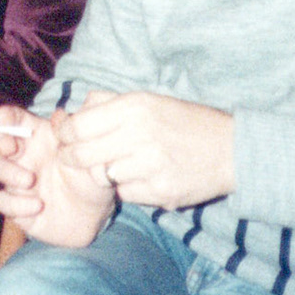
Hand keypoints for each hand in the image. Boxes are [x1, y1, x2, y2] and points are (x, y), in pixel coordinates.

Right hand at [0, 106, 117, 249]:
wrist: (94, 215)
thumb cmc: (89, 178)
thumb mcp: (87, 154)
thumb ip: (72, 135)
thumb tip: (59, 116)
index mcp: (37, 137)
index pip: (14, 119)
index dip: (5, 116)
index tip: (3, 118)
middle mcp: (23, 156)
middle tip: (10, 147)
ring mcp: (16, 180)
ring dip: (8, 172)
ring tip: (30, 180)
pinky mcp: (15, 205)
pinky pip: (2, 201)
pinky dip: (16, 203)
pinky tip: (37, 205)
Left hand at [56, 89, 234, 210]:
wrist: (231, 151)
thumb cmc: (183, 122)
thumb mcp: (147, 100)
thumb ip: (107, 102)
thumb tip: (71, 112)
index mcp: (134, 107)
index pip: (78, 126)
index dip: (64, 135)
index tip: (63, 138)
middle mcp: (140, 135)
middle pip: (82, 155)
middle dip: (70, 158)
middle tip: (69, 158)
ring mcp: (151, 167)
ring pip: (102, 176)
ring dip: (104, 173)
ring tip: (119, 164)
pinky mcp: (161, 193)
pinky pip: (125, 194)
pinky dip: (126, 188)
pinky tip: (141, 177)